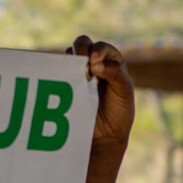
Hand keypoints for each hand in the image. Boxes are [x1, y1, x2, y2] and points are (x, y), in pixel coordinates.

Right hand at [68, 36, 132, 154]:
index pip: (102, 47)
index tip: (94, 61)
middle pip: (83, 44)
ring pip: (68, 56)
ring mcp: (76, 75)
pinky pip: (58, 72)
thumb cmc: (118, 114)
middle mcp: (93, 65)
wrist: (103, 139)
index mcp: (111, 63)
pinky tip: (59, 77)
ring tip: (71, 70)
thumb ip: (115, 74)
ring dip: (69, 59)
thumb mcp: (124, 93)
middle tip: (82, 60)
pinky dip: (57, 71)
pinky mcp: (63, 85)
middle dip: (80, 47)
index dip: (98, 50)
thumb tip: (94, 63)